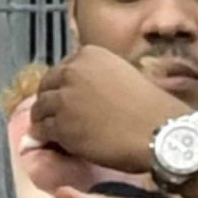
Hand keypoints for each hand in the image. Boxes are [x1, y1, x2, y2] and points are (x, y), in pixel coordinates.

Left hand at [29, 45, 187, 175]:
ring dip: (44, 119)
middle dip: (50, 100)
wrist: (158, 131)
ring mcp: (64, 98)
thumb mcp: (124, 74)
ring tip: (50, 130)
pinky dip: (44, 136)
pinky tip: (51, 142)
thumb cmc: (151, 106)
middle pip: (47, 85)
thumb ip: (100, 76)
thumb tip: (87, 90)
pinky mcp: (61, 125)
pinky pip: (42, 130)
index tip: (66, 96)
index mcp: (89, 55)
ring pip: (40, 108)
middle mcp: (72, 72)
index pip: (63, 68)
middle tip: (54, 115)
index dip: (63, 85)